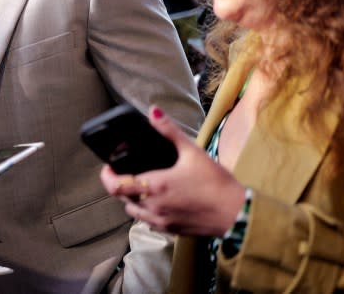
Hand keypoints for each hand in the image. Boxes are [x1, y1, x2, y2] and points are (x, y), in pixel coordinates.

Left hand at [99, 105, 245, 236]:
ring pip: (133, 212)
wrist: (237, 215)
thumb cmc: (216, 183)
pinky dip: (146, 212)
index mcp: (154, 186)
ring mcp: (161, 222)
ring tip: (140, 186)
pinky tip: (158, 201)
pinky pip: (149, 222)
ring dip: (131, 200)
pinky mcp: (172, 231)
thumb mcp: (192, 152)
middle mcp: (153, 207)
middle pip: (121, 198)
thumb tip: (153, 111)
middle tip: (124, 172)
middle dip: (119, 185)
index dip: (106, 175)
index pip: (115, 185)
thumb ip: (170, 131)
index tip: (108, 166)